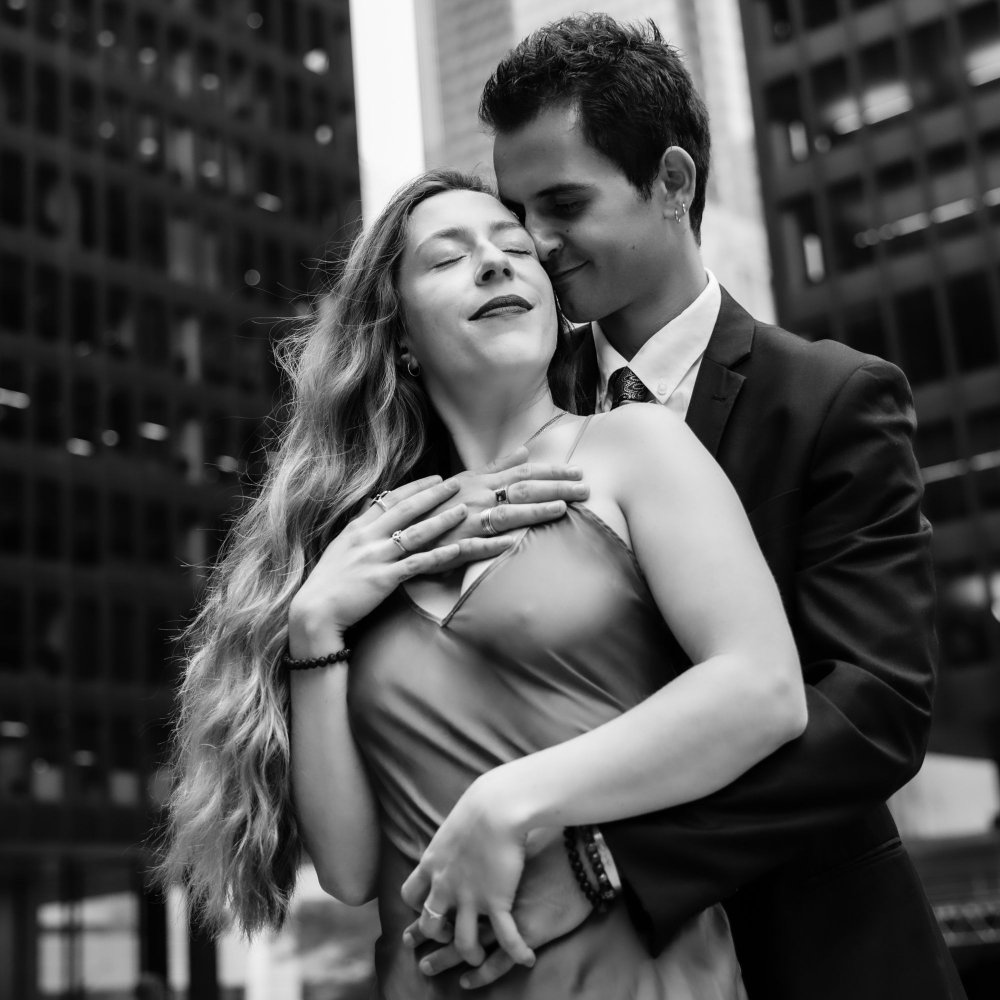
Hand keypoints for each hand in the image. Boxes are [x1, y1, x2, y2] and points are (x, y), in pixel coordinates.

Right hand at [287, 476, 516, 650]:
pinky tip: (457, 548)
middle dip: (433, 495)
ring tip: (463, 510)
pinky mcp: (383, 579)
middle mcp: (367, 537)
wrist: (314, 611)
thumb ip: (359, 528)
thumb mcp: (341, 547)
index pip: (391, 499)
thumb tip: (372, 507)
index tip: (436, 478)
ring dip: (442, 520)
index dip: (416, 487)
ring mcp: (376, 557)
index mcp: (357, 527)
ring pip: (416, 533)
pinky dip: (439, 555)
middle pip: (407, 509)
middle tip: (455, 484)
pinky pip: (417, 564)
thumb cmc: (328, 582)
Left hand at [399, 769, 535, 969]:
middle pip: (429, 924)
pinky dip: (516, 952)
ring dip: (471, 954)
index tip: (430, 906)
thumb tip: (456, 831)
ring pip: (462, 942)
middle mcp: (445, 885)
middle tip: (451, 936)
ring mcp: (469, 897)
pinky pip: (505, 938)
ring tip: (481, 957)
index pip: (410, 894)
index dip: (418, 905)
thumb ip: (452, 836)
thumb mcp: (456, 821)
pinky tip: (526, 958)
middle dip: (439, 935)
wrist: (499, 805)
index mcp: (433, 863)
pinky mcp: (496, 901)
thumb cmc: (483, 803)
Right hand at [429, 447, 588, 550]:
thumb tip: (525, 451)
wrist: (402, 527)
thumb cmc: (438, 503)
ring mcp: (466, 523)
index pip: (523, 473)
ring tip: (561, 508)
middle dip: (554, 488)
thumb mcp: (466, 479)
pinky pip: (476, 546)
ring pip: (504, 515)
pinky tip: (515, 542)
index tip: (577, 472)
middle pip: (521, 490)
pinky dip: (494, 543)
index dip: (551, 472)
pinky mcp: (455, 547)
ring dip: (533, 512)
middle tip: (584, 488)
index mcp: (480, 482)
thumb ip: (497, 467)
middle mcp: (477, 499)